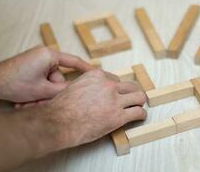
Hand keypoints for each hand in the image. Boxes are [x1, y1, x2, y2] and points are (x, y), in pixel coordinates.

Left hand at [0, 45, 91, 102]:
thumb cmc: (13, 83)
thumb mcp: (43, 90)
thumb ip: (64, 90)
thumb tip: (78, 91)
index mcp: (49, 55)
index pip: (74, 61)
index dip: (87, 69)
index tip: (97, 73)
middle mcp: (44, 55)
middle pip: (59, 76)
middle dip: (51, 90)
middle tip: (42, 99)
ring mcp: (37, 60)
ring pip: (49, 81)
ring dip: (42, 92)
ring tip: (29, 99)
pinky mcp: (31, 66)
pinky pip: (42, 79)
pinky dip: (37, 89)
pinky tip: (26, 96)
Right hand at [22, 69, 146, 154]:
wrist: (58, 123)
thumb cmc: (61, 108)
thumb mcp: (75, 87)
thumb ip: (88, 85)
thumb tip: (94, 91)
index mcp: (96, 76)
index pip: (116, 79)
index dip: (118, 89)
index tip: (118, 94)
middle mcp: (108, 85)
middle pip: (130, 86)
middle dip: (132, 93)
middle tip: (133, 99)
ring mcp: (114, 100)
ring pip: (139, 97)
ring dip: (139, 102)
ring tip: (138, 106)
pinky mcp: (118, 116)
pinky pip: (138, 112)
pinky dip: (141, 115)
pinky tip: (139, 117)